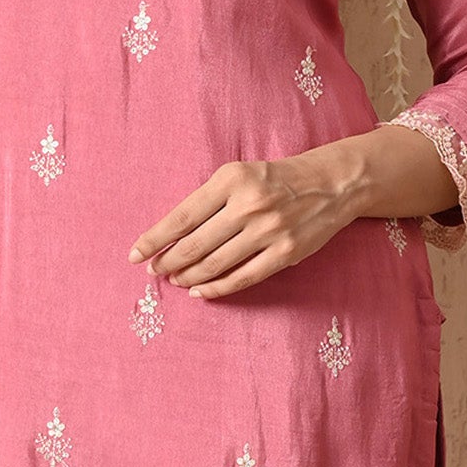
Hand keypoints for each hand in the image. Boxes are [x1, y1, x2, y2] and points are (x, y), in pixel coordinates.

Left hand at [131, 150, 358, 299]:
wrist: (331, 183)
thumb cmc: (275, 179)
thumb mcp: (239, 174)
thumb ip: (209, 200)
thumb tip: (171, 236)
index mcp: (230, 179)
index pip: (181, 216)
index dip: (155, 240)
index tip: (135, 254)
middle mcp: (248, 204)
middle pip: (194, 245)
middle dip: (168, 263)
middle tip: (155, 271)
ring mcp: (269, 230)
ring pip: (215, 264)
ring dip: (189, 277)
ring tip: (176, 280)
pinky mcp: (286, 252)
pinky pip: (243, 277)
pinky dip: (217, 288)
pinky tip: (201, 292)